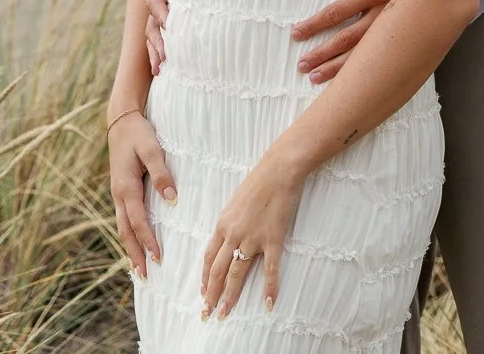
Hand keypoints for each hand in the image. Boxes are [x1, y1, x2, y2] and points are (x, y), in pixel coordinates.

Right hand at [108, 110, 174, 278]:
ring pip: (122, 228)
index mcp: (126, 188)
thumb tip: (171, 199)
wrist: (121, 121)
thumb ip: (161, 174)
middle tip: (145, 276)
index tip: (158, 258)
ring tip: (138, 269)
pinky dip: (129, 235)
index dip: (148, 241)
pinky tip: (135, 243)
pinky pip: (124, 219)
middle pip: (126, 232)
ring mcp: (117, 194)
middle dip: (135, 254)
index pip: (138, 221)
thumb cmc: (139, 134)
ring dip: (130, 248)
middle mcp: (119, 195)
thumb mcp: (152, 149)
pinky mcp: (121, 191)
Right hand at [143, 0, 170, 73]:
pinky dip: (160, 53)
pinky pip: (162, 38)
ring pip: (154, 33)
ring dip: (156, 51)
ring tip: (160, 68)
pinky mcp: (171, 21)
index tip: (168, 24)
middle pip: (152, 20)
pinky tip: (162, 69)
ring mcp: (163, 11)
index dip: (159, 10)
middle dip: (157, 39)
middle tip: (166, 55)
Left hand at [200, 154, 306, 317]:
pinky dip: (269, 288)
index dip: (205, 278)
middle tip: (208, 313)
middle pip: (218, 270)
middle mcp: (233, 234)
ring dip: (230, 295)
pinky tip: (268, 303)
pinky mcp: (273, 239)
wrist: (279, 169)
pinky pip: (270, 268)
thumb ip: (230, 222)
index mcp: (222, 224)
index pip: (209, 258)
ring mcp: (252, 238)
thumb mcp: (235, 201)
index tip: (204, 294)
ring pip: (237, 273)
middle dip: (212, 294)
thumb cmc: (259, 181)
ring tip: (224, 313)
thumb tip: (228, 237)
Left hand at [291, 0, 408, 83]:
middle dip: (324, 53)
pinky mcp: (404, 34)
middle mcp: (386, 13)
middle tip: (302, 65)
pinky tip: (348, 78)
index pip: (340, 11)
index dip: (316, 23)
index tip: (297, 32)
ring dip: (339, 67)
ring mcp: (397, 27)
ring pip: (365, 53)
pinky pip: (381, 56)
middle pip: (349, 39)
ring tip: (315, 77)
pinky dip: (363, 69)